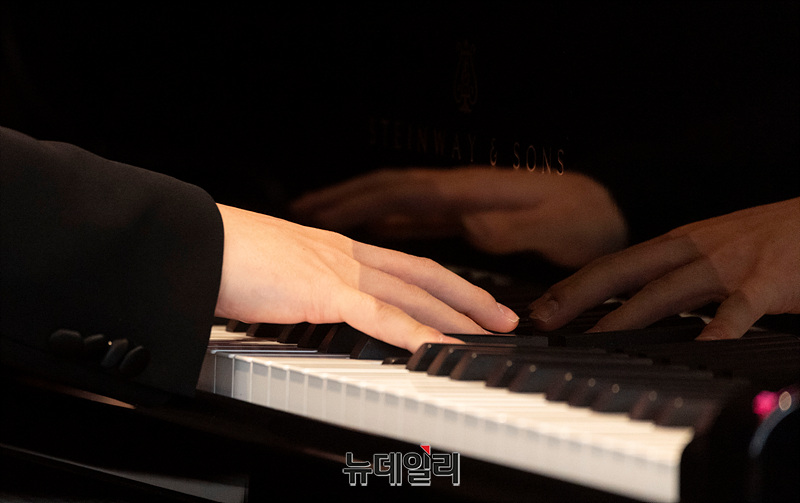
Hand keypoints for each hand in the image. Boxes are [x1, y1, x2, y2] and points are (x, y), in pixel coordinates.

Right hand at [214, 204, 518, 351]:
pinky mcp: (322, 290)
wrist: (193, 242)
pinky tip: (439, 347)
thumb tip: (314, 306)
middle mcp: (347, 254)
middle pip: (424, 277)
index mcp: (338, 249)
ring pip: (413, 295)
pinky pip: (378, 315)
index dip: (446, 283)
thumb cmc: (225, 257)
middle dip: (470, 299)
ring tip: (489, 336)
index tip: (473, 299)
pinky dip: (413, 332)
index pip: (407, 265)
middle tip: (505, 320)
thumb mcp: (278, 272)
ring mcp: (337, 269)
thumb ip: (305, 287)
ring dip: (455, 316)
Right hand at [290, 167, 627, 268]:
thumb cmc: (589, 217)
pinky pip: (414, 222)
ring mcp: (460, 204)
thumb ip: (516, 227)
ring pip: (398, 207)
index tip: (325, 213)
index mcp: (470, 192)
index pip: (405, 192)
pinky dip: (386, 228)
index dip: (363, 203)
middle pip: (392, 193)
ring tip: (324, 221)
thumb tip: (473, 229)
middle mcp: (457, 195)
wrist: (612, 204)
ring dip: (362, 213)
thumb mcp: (559, 225)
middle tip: (307, 212)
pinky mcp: (466, 216)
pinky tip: (374, 240)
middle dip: (349, 201)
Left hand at [529, 198, 799, 339]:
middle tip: (542, 321)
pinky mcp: (769, 281)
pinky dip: (716, 332)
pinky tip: (698, 351)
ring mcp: (729, 264)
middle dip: (577, 296)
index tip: (541, 307)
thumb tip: (640, 303)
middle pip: (623, 273)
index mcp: (679, 242)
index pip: (614, 264)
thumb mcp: (715, 247)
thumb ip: (679, 271)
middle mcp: (694, 249)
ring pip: (665, 292)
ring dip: (624, 317)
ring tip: (592, 340)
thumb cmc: (771, 238)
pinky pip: (738, 311)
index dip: (573, 285)